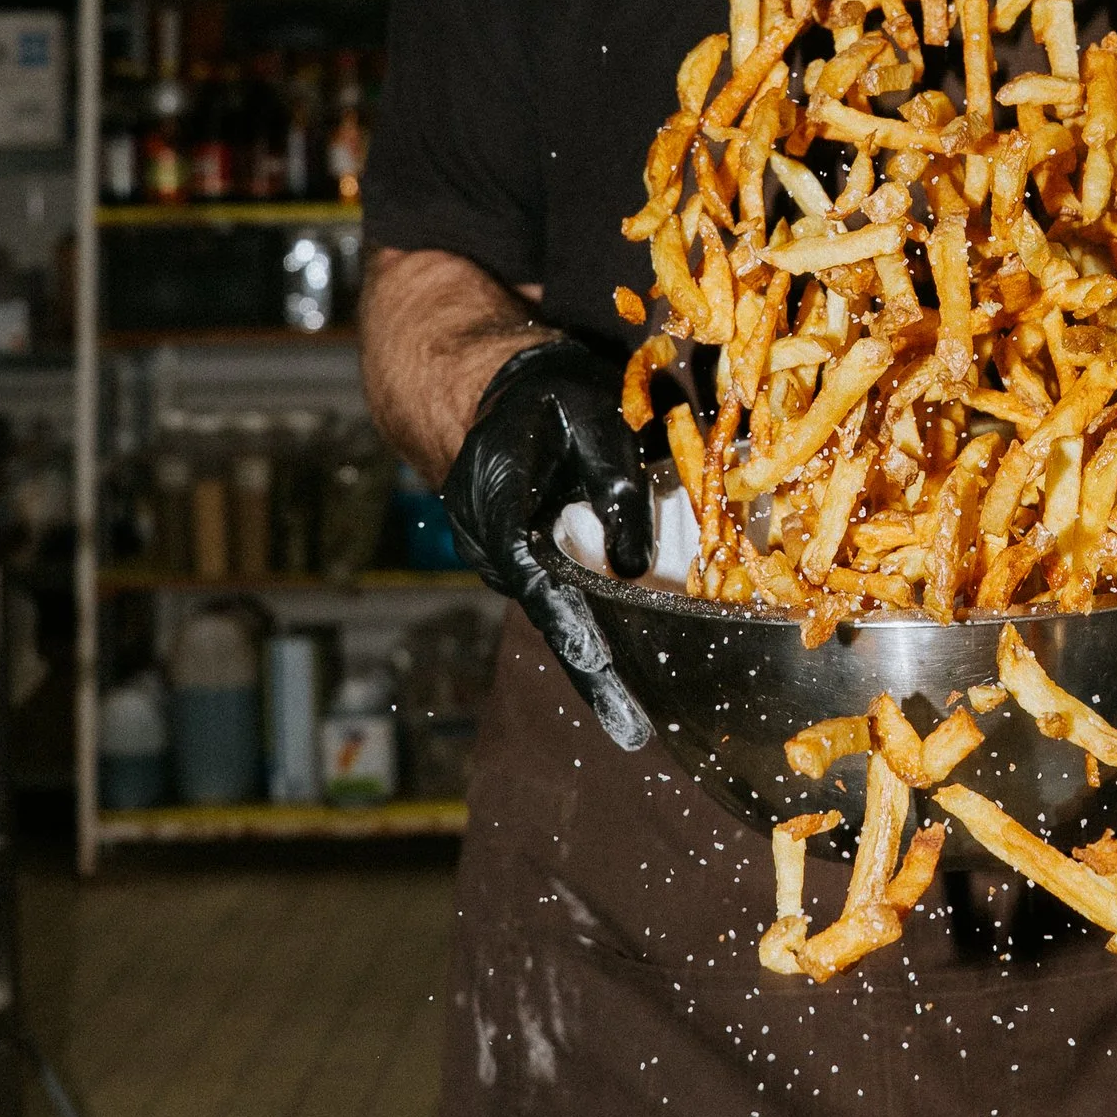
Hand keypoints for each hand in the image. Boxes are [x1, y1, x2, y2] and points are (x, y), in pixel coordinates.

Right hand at [443, 339, 655, 746]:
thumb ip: (616, 487)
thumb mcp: (593, 417)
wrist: (487, 388)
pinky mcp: (507, 561)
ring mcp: (488, 556)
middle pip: (548, 615)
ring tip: (629, 715)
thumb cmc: (548, 397)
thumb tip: (633, 570)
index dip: (579, 638)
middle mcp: (483, 543)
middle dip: (592, 672)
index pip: (543, 585)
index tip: (606, 686)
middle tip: (632, 728)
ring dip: (590, 655)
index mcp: (499, 506)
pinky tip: (617, 667)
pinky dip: (582, 627)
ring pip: (549, 611)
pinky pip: (549, 599)